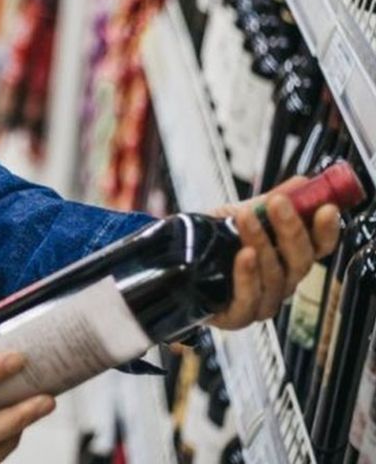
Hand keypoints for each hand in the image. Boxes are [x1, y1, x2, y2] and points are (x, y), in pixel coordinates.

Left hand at [208, 177, 341, 329]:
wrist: (173, 261)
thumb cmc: (213, 242)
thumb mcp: (239, 215)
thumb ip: (268, 202)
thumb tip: (300, 183)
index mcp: (289, 257)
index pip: (319, 247)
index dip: (326, 230)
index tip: (325, 208)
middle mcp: (282, 282)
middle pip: (300, 261)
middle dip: (291, 229)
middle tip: (278, 203)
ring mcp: (262, 302)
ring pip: (275, 278)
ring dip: (262, 244)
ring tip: (246, 219)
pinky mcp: (236, 317)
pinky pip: (249, 301)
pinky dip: (248, 278)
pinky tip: (243, 256)